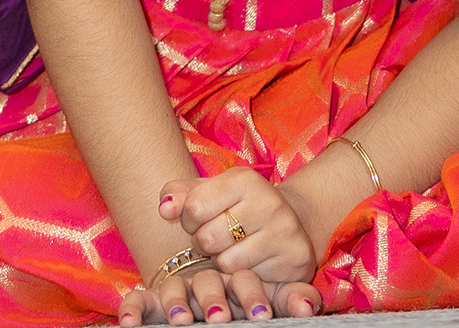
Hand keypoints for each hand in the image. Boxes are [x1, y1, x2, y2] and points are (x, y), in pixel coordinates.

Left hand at [114, 171, 322, 325]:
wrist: (293, 221)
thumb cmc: (240, 206)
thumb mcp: (211, 191)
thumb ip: (181, 195)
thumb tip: (164, 209)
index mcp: (243, 178)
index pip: (193, 208)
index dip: (189, 220)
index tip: (199, 219)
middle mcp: (267, 201)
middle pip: (208, 238)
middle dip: (203, 244)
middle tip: (215, 239)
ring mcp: (284, 230)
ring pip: (226, 263)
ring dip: (221, 263)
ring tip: (232, 250)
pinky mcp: (294, 258)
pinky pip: (249, 279)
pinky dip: (242, 276)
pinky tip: (251, 262)